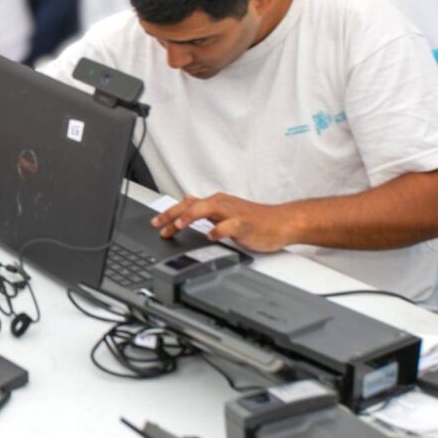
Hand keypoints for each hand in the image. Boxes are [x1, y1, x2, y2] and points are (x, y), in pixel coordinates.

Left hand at [151, 193, 296, 252]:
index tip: (155, 224)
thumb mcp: (225, 212)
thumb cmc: (255, 219)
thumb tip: (187, 200)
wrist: (282, 222)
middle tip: (158, 225)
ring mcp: (234, 213)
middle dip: (173, 214)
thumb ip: (206, 208)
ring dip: (191, 216)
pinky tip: (211, 236)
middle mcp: (222, 204)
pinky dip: (219, 230)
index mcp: (216, 203)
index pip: (188, 205)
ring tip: (178, 226)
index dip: (169, 213)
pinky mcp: (245, 224)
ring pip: (208, 209)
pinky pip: (230, 225)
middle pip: (193, 205)